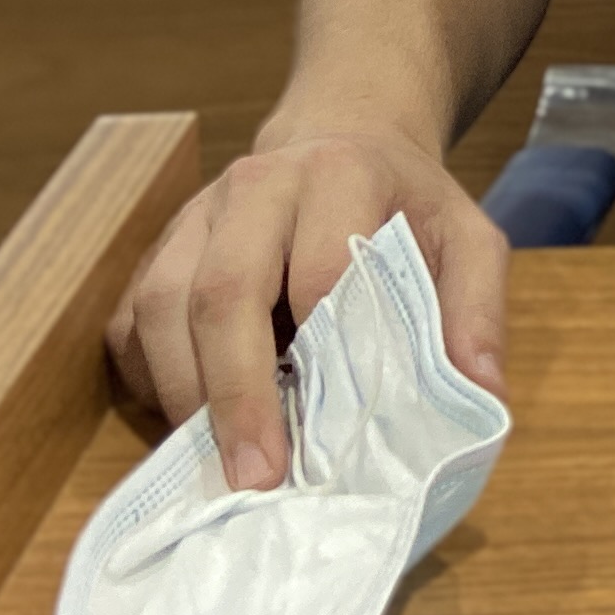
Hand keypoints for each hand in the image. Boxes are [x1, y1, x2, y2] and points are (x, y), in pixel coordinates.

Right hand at [105, 125, 509, 489]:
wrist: (345, 137)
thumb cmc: (407, 205)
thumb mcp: (469, 239)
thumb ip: (477, 310)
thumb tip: (481, 393)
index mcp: (338, 175)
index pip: (319, 271)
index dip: (319, 356)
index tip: (324, 434)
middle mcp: (255, 186)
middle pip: (220, 290)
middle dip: (233, 393)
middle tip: (253, 476)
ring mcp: (196, 216)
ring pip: (161, 306)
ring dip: (185, 394)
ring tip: (219, 465)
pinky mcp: (159, 248)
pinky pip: (132, 322)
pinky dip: (152, 381)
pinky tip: (191, 423)